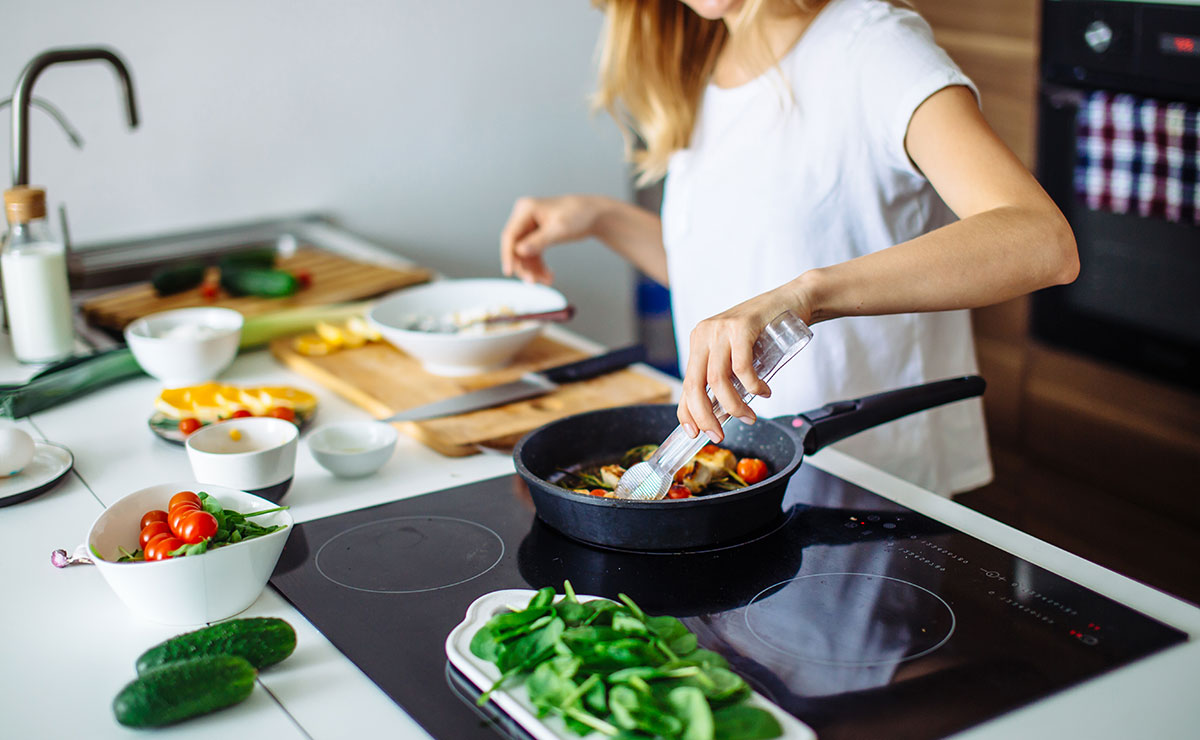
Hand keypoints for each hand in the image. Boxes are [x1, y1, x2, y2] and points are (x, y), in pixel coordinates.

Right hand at [500, 195, 602, 283]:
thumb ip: (539, 241)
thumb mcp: (559, 229)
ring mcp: (530, 226)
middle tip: (533, 282)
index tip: (509, 272)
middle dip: (524, 266)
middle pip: (515, 246)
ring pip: (524, 254)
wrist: (594, 214)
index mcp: (526, 209)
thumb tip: (519, 251)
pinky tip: (548, 276)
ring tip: (546, 281)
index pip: (510, 235)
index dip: (508, 255)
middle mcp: (524, 216)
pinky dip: (539, 266)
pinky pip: (533, 254)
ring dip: (533, 269)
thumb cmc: (579, 215)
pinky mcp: (537, 235)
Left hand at [678, 284, 811, 442]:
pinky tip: (763, 392)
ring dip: (733, 406)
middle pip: (694, 385)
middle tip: (718, 435)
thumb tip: (719, 412)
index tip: (694, 433)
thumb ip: (726, 375)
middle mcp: (704, 334)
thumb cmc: (766, 330)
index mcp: (699, 341)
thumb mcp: (737, 353)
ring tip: (749, 416)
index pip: (686, 383)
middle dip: (705, 416)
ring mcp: (721, 329)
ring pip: (717, 380)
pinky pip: (741, 368)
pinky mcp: (741, 326)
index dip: (687, 412)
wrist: (792, 300)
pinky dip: (752, 387)